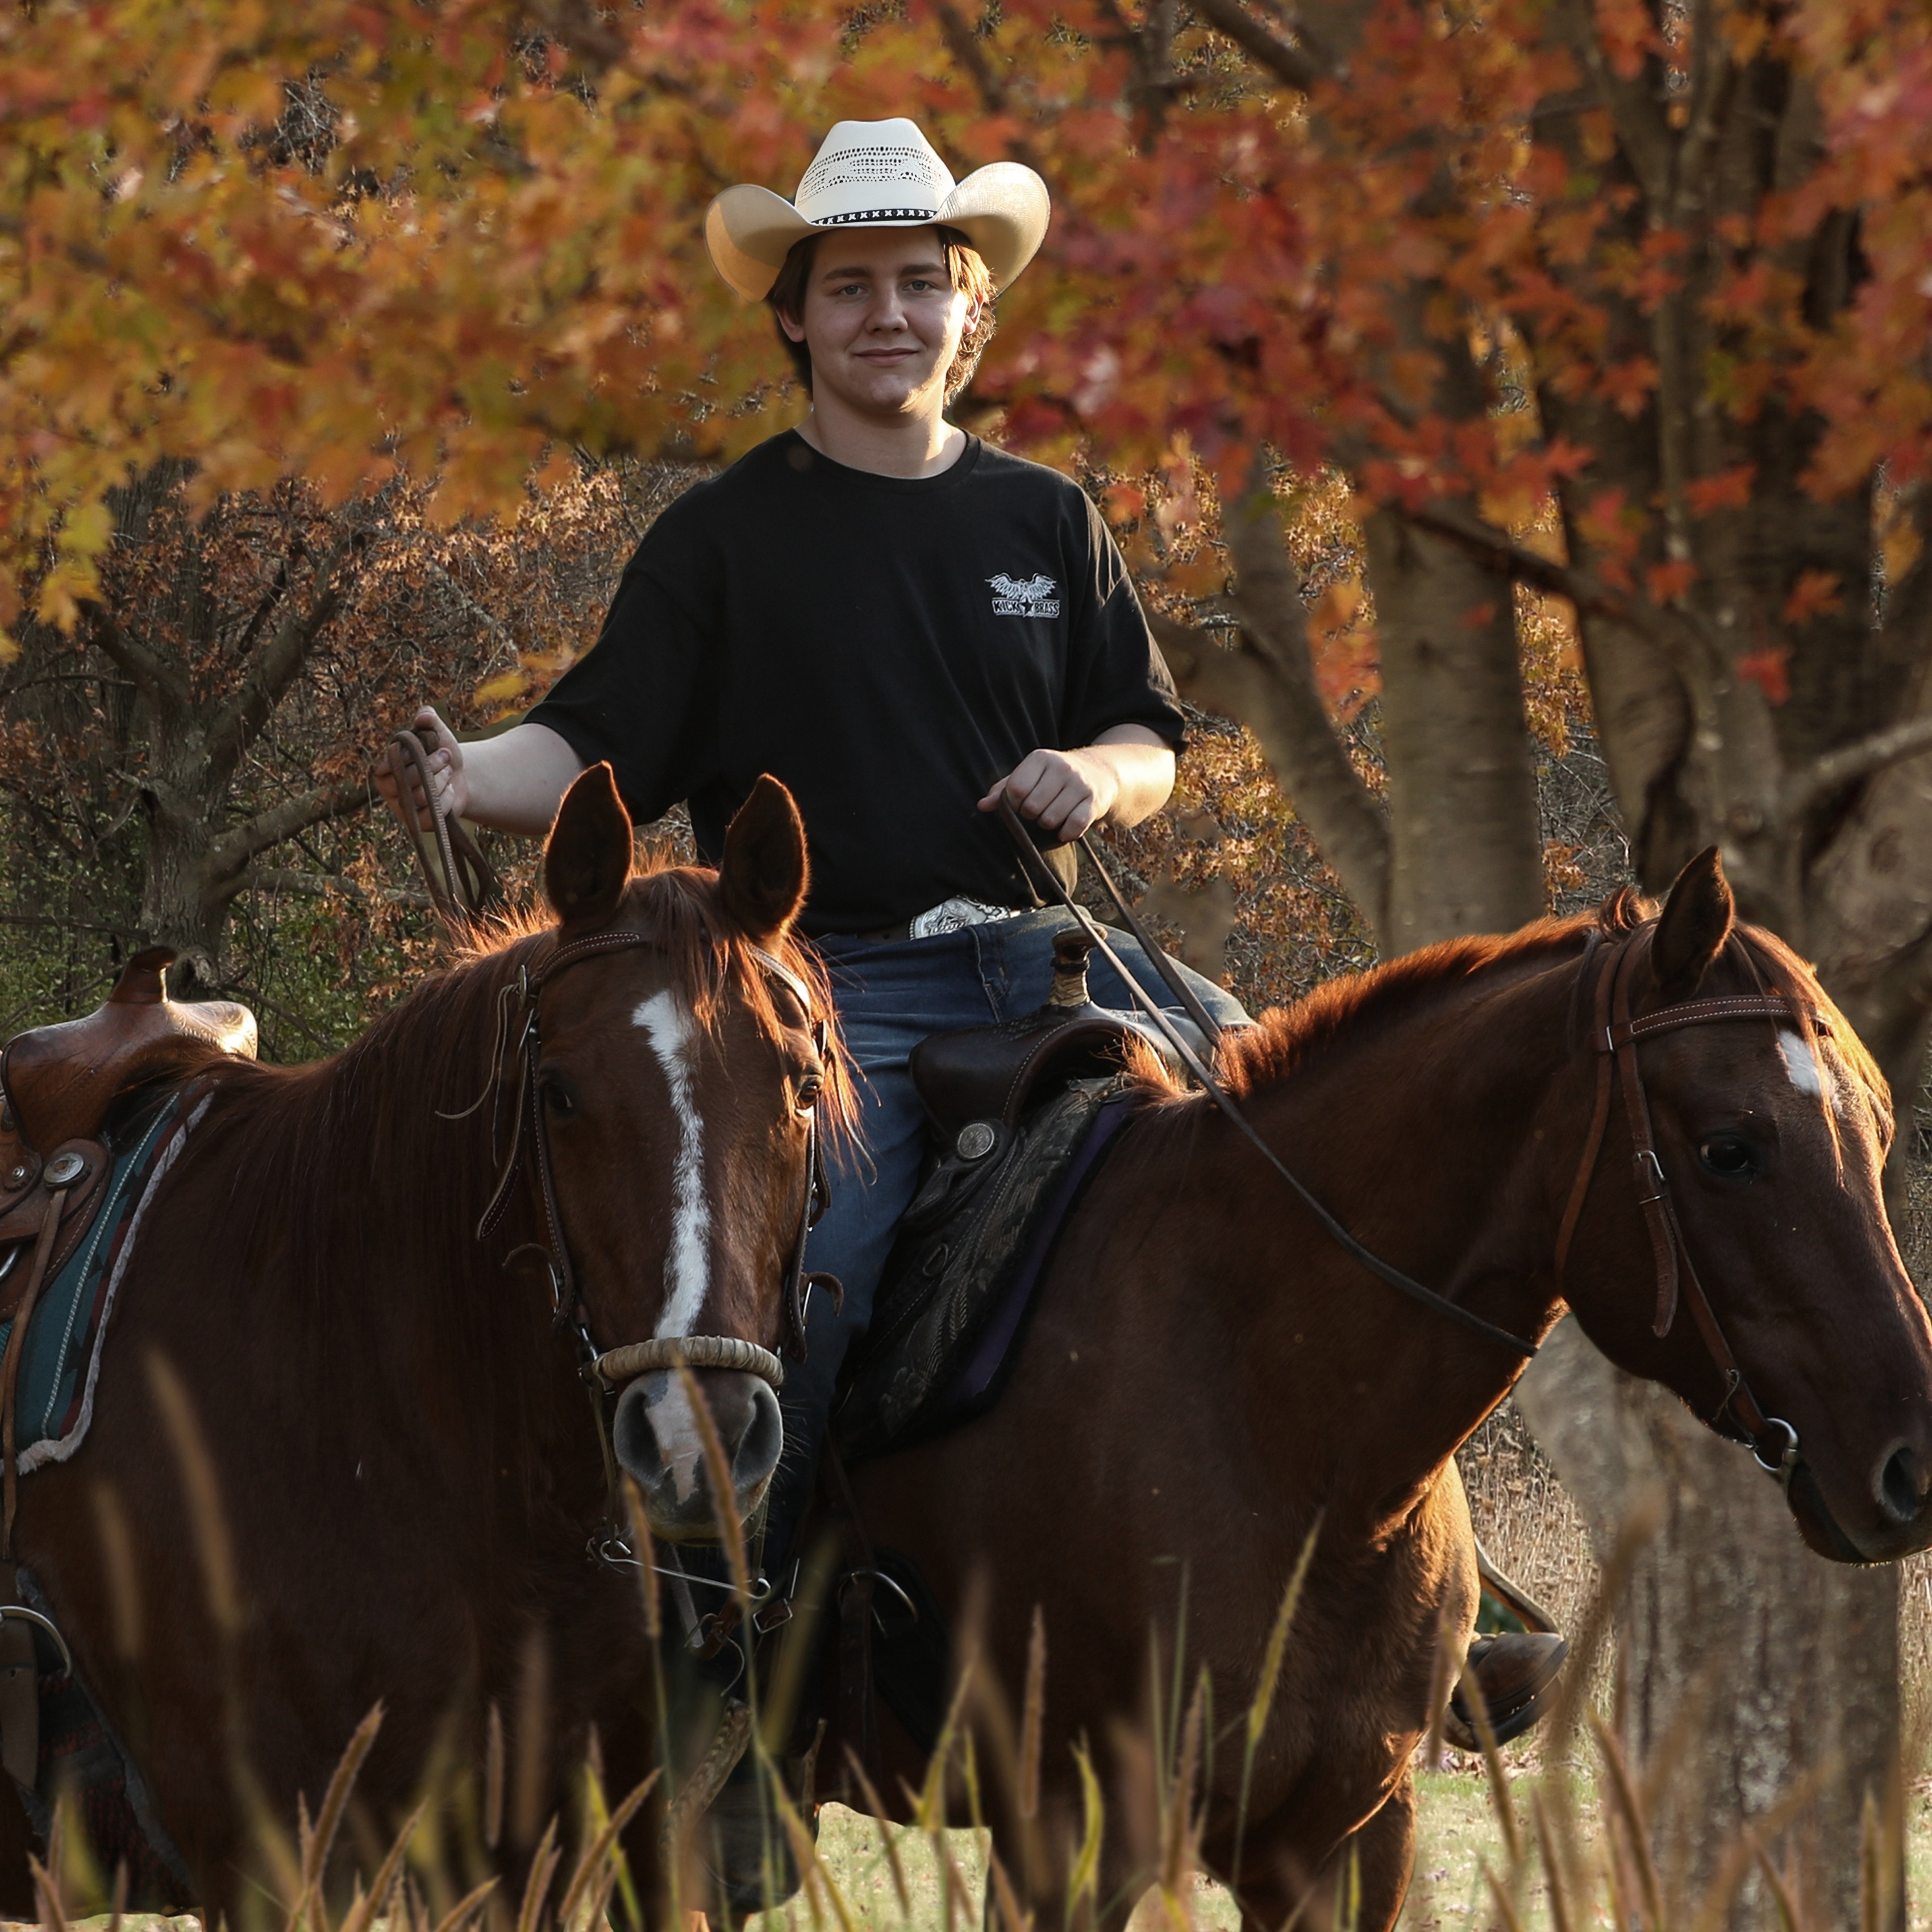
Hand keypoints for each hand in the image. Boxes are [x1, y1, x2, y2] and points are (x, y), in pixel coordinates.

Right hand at [373, 707, 467, 821]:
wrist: (461, 776)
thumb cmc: (441, 753)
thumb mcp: (437, 734)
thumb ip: (429, 721)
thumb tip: (425, 715)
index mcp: (383, 767)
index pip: (388, 763)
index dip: (410, 755)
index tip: (426, 745)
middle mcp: (388, 789)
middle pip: (406, 780)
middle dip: (432, 764)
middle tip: (445, 756)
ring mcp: (403, 808)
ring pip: (422, 795)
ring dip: (441, 779)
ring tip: (447, 772)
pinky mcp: (420, 823)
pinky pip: (433, 813)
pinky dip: (447, 798)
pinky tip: (449, 790)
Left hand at [979, 748, 1119, 840]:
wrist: (1099, 772)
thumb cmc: (1054, 777)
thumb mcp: (1030, 775)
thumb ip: (1004, 789)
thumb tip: (982, 805)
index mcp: (1040, 758)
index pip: (1015, 790)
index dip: (1013, 804)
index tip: (1020, 803)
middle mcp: (1061, 767)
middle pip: (1031, 807)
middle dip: (1031, 815)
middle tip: (1040, 809)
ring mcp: (1079, 784)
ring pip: (1050, 820)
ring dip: (1048, 824)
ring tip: (1054, 814)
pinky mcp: (1094, 802)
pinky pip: (1073, 827)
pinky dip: (1066, 833)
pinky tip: (1065, 827)